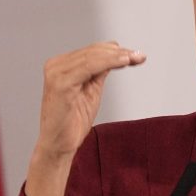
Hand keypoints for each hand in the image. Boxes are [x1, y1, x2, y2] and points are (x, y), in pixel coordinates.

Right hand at [24, 41, 144, 195]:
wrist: (59, 145)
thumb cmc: (72, 121)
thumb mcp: (90, 90)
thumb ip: (99, 72)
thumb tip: (116, 54)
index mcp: (60, 66)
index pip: (91, 51)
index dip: (115, 51)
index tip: (136, 55)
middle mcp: (55, 66)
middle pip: (93, 52)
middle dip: (119, 52)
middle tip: (139, 55)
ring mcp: (56, 74)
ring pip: (93, 57)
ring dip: (117, 56)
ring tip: (135, 57)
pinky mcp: (61, 84)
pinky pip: (89, 67)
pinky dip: (108, 62)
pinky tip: (123, 62)